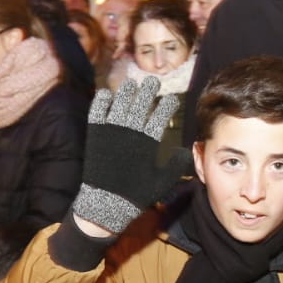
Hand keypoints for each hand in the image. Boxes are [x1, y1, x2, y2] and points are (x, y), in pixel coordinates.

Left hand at [70, 77, 185, 237]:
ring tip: (131, 83)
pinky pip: (97, 111)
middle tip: (152, 81)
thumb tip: (187, 151)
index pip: (161, 116)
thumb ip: (176, 165)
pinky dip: (101, 102)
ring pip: (120, 103)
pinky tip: (105, 95)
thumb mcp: (162, 182)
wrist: (106, 202)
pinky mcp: (95, 134)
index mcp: (147, 141)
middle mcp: (130, 131)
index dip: (167, 106)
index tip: (171, 99)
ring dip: (126, 92)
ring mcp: (111, 130)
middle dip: (148, 90)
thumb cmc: (135, 193)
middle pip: (141, 104)